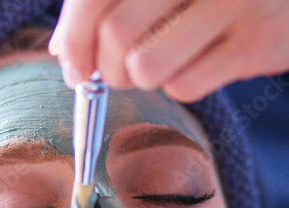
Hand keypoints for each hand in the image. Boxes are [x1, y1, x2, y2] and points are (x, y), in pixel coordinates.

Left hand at [48, 0, 288, 101]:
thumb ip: (105, 2)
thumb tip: (61, 50)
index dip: (74, 40)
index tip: (74, 68)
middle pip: (115, 38)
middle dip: (106, 70)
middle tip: (118, 72)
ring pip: (145, 70)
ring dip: (143, 79)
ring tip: (161, 62)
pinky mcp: (256, 41)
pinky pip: (184, 87)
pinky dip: (180, 85)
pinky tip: (199, 62)